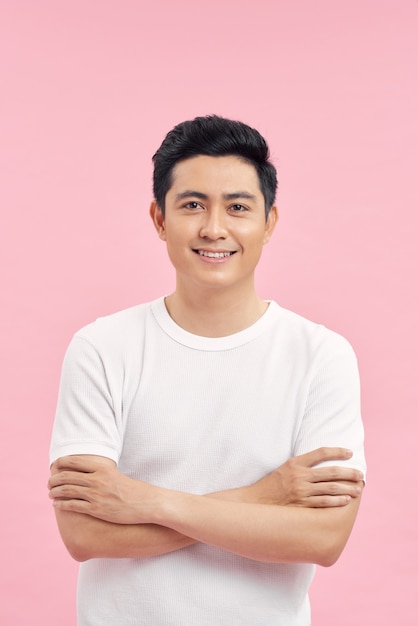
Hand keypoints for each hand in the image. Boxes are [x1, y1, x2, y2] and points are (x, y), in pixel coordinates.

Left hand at [48, 455, 160, 523]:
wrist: (146, 503)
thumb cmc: (132, 489)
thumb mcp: (115, 474)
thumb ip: (100, 472)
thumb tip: (84, 472)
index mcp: (102, 468)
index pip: (74, 461)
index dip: (61, 464)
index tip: (54, 466)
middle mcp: (97, 480)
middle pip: (67, 476)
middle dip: (54, 479)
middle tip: (49, 482)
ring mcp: (96, 495)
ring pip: (67, 491)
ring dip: (55, 492)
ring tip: (50, 493)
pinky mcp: (96, 509)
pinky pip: (73, 505)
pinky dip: (61, 504)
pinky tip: (57, 504)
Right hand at [246, 447, 363, 507]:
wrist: (255, 502)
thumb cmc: (271, 485)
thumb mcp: (284, 469)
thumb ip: (300, 465)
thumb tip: (321, 464)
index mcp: (295, 463)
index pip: (321, 452)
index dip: (337, 451)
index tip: (349, 453)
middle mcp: (299, 476)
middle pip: (331, 472)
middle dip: (349, 473)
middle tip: (360, 474)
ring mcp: (301, 491)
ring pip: (330, 488)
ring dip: (347, 488)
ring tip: (358, 488)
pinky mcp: (302, 505)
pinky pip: (324, 503)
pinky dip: (337, 501)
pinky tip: (346, 500)